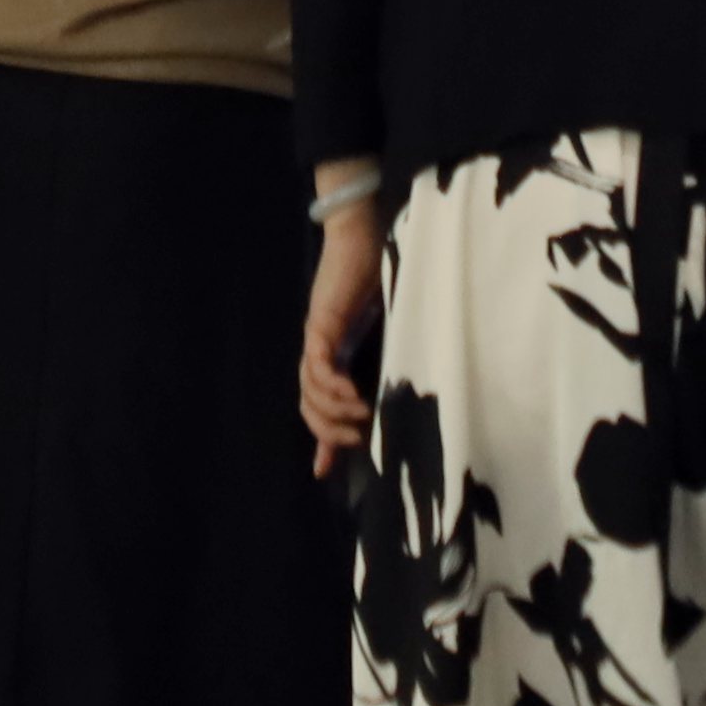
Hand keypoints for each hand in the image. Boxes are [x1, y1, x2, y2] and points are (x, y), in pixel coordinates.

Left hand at [299, 200, 386, 475]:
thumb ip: (385, 357)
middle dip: (327, 432)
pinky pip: (317, 366)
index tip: (325, 472)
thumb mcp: (386, 328)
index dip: (321, 438)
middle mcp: (319, 348)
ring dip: (332, 414)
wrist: (362, 233)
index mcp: (334, 352)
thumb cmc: (376, 274)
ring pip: (309, 390)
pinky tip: (353, 398)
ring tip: (360, 422)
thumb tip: (398, 388)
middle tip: (355, 443)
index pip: (318, 403)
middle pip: (307, 404)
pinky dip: (331, 388)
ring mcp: (317, 336)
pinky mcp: (320, 323)